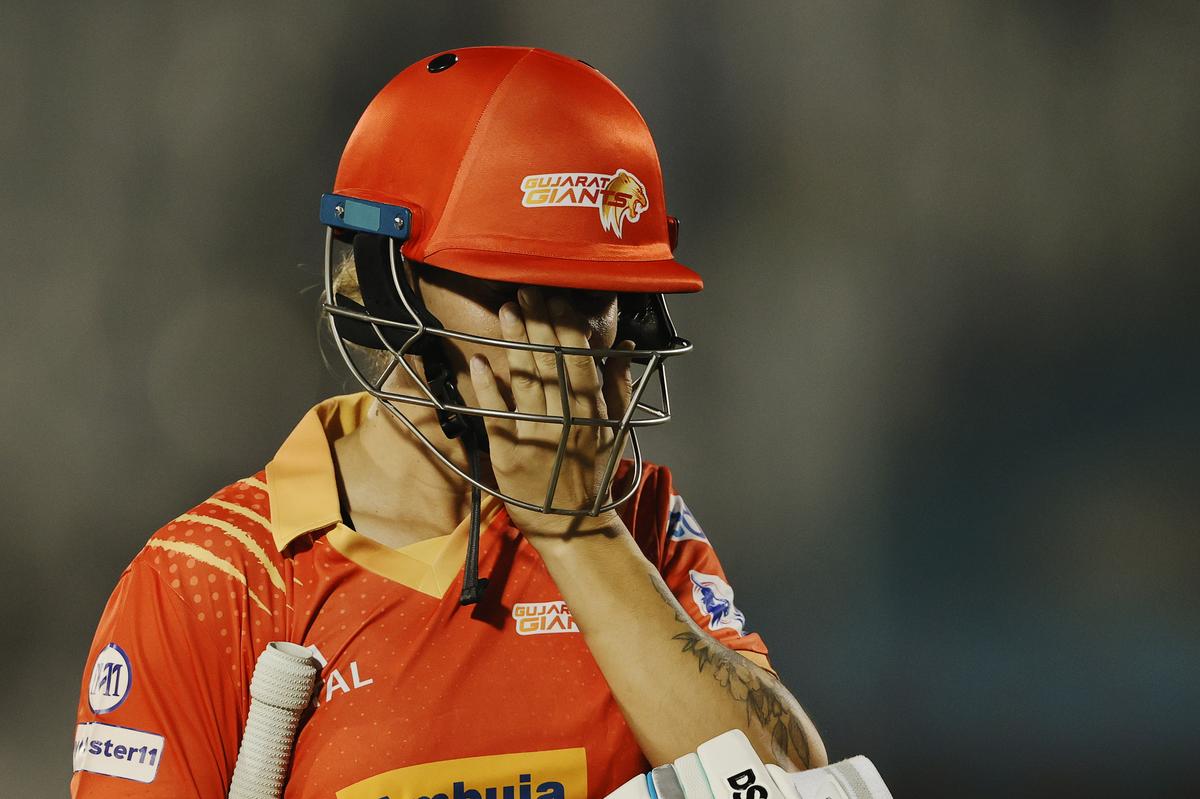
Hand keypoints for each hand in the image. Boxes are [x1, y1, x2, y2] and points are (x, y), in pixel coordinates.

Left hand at [467, 286, 635, 538]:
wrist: (573, 527)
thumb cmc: (593, 475)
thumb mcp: (614, 430)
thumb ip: (618, 387)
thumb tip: (620, 346)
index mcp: (593, 412)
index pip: (581, 358)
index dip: (567, 326)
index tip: (556, 298)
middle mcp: (567, 420)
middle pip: (551, 362)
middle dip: (538, 322)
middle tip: (524, 290)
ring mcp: (537, 436)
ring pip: (526, 381)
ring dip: (516, 343)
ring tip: (506, 311)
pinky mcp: (509, 453)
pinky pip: (498, 415)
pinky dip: (489, 388)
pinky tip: (480, 361)